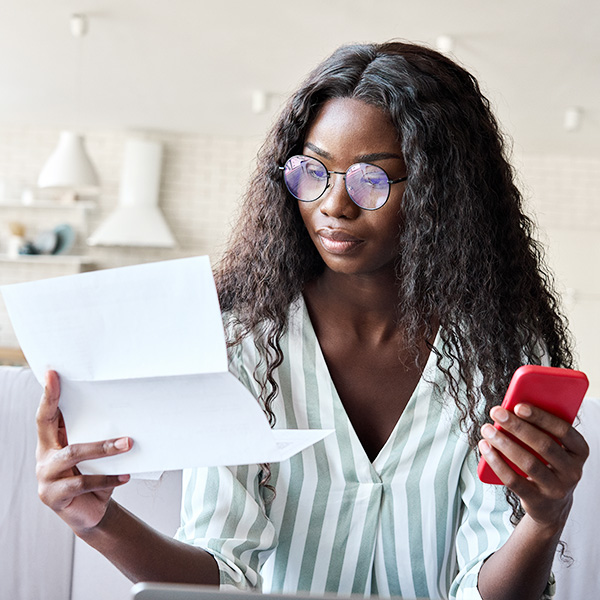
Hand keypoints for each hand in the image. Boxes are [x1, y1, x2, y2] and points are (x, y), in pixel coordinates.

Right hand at [36, 370, 132, 534]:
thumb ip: (96, 437)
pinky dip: (106, 479)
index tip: (52, 374)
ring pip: (73, 453)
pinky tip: (125, 476)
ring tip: (128, 443)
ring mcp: (45, 477)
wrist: (92, 513)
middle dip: (62, 405)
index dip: (48, 394)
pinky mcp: (53, 496)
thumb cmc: (95, 477)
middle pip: (49, 425)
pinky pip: (82, 482)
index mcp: (52, 442)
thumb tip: (124, 413)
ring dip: (104, 448)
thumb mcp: (95, 456)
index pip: (46, 414)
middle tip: (83, 389)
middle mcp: (44, 457)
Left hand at [479, 403, 588, 531]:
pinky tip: (485, 448)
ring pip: (528, 463)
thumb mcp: (553, 447)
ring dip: (504, 443)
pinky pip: (514, 480)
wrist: (551, 505)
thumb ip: (540, 429)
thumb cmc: (547, 464)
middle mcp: (572, 471)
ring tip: (487, 429)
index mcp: (579, 451)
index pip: (564, 430)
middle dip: (517, 426)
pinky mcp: (538, 501)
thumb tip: (511, 407)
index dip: (541, 417)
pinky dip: (496, 462)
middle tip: (496, 412)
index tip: (519, 406)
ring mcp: (556, 488)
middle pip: (544, 445)